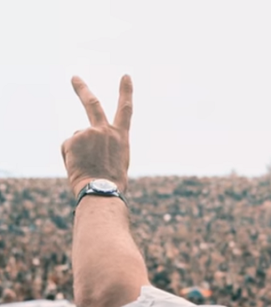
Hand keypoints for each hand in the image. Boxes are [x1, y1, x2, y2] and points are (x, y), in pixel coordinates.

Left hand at [61, 75, 132, 195]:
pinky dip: (70, 158)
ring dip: (78, 152)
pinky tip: (79, 167)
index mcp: (121, 137)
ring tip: (87, 167)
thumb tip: (85, 142)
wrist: (102, 190)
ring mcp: (88, 133)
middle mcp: (105, 131)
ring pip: (77, 140)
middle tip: (74, 77)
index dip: (126, 91)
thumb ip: (106, 146)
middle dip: (82, 89)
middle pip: (92, 104)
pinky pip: (68, 148)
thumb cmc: (112, 182)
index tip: (125, 76)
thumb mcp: (118, 161)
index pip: (125, 109)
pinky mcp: (73, 139)